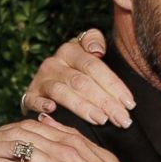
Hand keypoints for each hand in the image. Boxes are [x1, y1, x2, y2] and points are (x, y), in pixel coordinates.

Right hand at [21, 28, 135, 127]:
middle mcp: (54, 63)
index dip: (114, 85)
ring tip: (101, 120)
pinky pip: (33, 100)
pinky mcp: (29, 95)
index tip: (130, 103)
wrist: (47, 83)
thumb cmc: (77, 70)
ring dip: (83, 107)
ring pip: (62, 92)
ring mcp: (41, 79)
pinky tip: (52, 111)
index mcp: (71, 50)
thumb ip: (94, 41)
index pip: (95, 67)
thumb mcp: (86, 51)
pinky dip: (41, 105)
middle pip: (82, 82)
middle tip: (122, 119)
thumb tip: (97, 49)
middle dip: (105, 102)